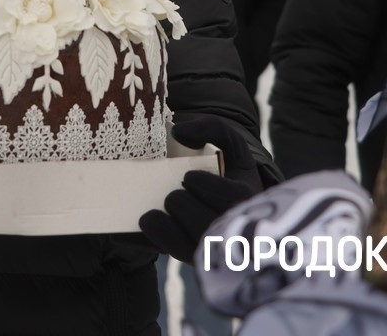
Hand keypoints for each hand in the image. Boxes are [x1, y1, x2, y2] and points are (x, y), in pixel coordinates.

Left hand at [139, 116, 263, 262]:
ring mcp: (209, 250)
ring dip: (165, 216)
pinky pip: (162, 249)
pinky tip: (140, 220)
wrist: (230, 206)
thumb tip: (178, 131)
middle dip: (179, 200)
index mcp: (247, 203)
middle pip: (198, 219)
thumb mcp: (232, 145)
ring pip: (180, 241)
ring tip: (168, 203)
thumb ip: (212, 127)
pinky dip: (145, 233)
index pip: (227, 198)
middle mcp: (232, 231)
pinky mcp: (189, 259)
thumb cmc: (230, 172)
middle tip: (177, 193)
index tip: (189, 177)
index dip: (203, 185)